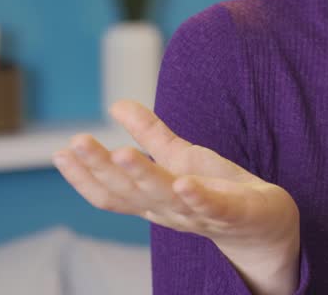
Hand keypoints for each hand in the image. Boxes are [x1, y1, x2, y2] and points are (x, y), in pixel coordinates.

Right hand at [52, 100, 300, 293]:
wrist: (267, 225)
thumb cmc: (217, 191)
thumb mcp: (180, 157)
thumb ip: (150, 133)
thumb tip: (115, 104)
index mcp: (154, 199)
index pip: (112, 192)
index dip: (85, 174)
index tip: (60, 151)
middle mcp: (170, 210)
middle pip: (129, 192)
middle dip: (100, 169)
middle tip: (76, 143)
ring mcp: (200, 214)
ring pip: (166, 197)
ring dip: (142, 176)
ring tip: (121, 152)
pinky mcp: (233, 214)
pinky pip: (213, 208)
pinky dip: (197, 197)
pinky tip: (184, 182)